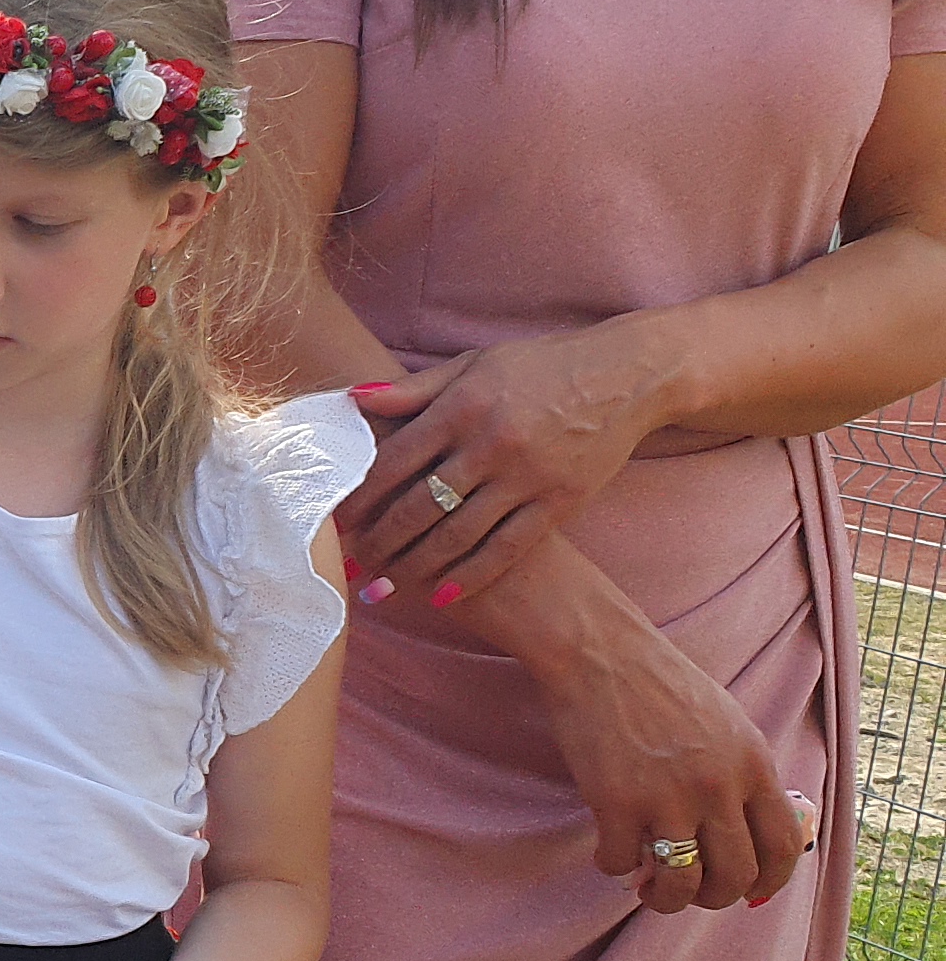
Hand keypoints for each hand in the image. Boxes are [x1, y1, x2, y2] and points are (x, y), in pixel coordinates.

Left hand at [341, 325, 674, 603]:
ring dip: (414, 568)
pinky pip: (507, 549)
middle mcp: (491, 444)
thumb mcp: (475, 364)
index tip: (333, 524)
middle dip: (378, 543)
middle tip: (348, 568)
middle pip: (419, 506)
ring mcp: (527, 477)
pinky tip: (441, 596)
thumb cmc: (542, 366)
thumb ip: (413, 390)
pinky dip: (471, 576)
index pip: (395, 462)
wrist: (628, 376)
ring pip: (457, 535)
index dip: (360, 497)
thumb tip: (352, 400)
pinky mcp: (560, 502)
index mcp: (463, 408)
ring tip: (381, 590)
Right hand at [532, 602, 805, 911]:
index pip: (781, 847)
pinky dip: (614, 865)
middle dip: (715, 899)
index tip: (749, 891)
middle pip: (734, 875)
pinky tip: (609, 851)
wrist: (601, 654)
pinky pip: (620, 861)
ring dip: (666, 899)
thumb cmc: (663, 684)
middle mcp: (718, 788)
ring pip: (681, 882)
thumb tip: (745, 832)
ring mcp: (667, 797)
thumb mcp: (730, 725)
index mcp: (753, 767)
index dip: (769, 882)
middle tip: (693, 893)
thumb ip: (744, 776)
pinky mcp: (616, 802)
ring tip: (650, 891)